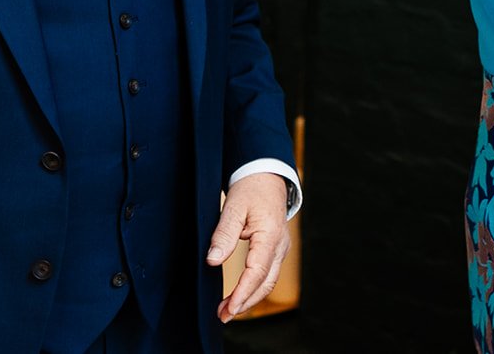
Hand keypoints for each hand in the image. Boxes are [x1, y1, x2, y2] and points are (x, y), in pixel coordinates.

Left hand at [208, 173, 290, 321]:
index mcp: (271, 235)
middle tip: (223, 316)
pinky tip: (239, 295)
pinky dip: (254, 288)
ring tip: (227, 310)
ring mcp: (280, 248)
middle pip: (265, 283)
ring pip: (268, 282)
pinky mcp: (276, 250)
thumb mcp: (233, 207)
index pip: (257, 271)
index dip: (242, 292)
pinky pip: (268, 274)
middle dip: (245, 302)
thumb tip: (213, 261)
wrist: (267, 178)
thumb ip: (224, 234)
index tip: (228, 308)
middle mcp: (280, 245)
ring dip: (249, 298)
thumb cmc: (251, 190)